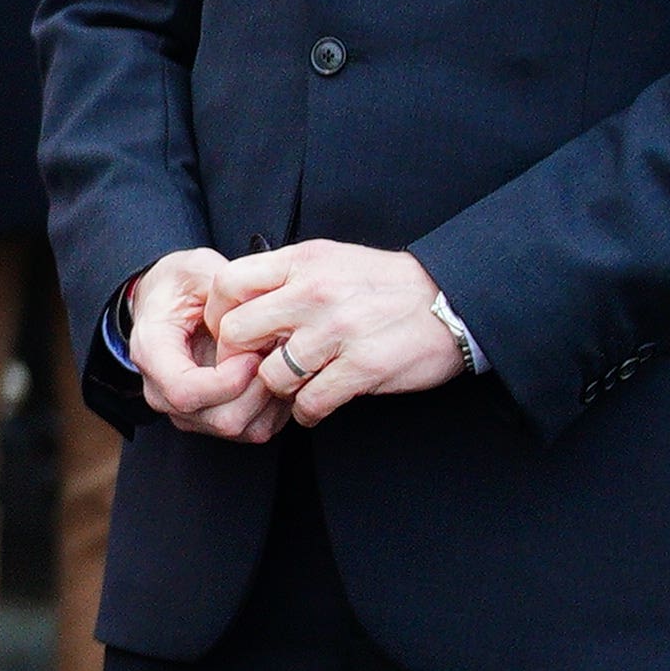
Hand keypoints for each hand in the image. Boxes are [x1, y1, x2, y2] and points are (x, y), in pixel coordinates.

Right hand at [123, 247, 283, 442]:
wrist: (165, 302)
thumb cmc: (178, 287)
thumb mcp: (195, 269)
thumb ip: (221, 290)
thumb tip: (250, 322)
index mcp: (152, 354)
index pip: (185, 392)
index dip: (227, 381)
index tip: (252, 354)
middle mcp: (163, 393)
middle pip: (220, 419)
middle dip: (258, 390)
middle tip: (273, 355)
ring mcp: (188, 413)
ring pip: (240, 429)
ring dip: (270, 399)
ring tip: (277, 362)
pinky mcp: (212, 420)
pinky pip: (254, 430)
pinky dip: (274, 408)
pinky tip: (276, 374)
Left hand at [207, 240, 467, 425]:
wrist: (450, 301)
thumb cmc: (383, 283)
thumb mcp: (329, 259)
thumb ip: (284, 276)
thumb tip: (237, 300)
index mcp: (302, 262)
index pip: (228, 284)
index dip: (219, 314)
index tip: (230, 332)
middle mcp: (314, 293)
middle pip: (238, 332)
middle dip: (239, 358)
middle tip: (253, 368)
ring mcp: (338, 331)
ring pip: (271, 375)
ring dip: (278, 389)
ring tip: (294, 387)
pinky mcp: (363, 367)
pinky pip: (310, 402)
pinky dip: (307, 411)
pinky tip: (316, 404)